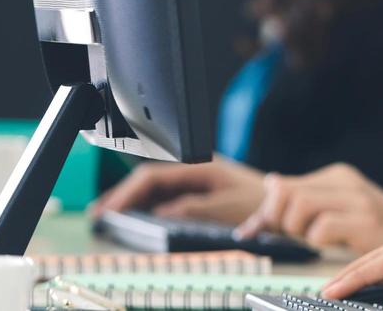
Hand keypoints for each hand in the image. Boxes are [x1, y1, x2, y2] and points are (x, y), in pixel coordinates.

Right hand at [90, 156, 265, 223]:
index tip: (110, 208)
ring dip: (132, 200)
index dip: (128, 191)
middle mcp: (195, 168)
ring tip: (108, 217)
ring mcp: (195, 178)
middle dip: (122, 195)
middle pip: (149, 178)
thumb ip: (192, 209)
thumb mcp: (225, 208)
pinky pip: (165, 196)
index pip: (153, 175)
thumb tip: (161, 213)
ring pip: (154, 187)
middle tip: (99, 214)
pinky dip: (146, 206)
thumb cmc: (260, 203)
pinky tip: (133, 217)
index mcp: (200, 166)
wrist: (283, 202)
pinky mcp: (198, 190)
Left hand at [236, 163, 382, 252]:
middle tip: (288, 239)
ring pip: (298, 207)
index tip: (254, 232)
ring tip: (310, 243)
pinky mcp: (367, 222)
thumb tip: (270, 183)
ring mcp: (359, 201)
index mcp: (338, 177)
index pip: (281, 186)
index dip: (264, 212)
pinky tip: (328, 249)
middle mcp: (347, 182)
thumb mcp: (340, 210)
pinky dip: (315, 243)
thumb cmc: (378, 232)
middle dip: (275, 221)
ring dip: (295, 232)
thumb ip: (306, 199)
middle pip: (284, 194)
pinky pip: (321, 229)